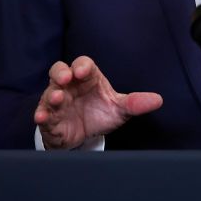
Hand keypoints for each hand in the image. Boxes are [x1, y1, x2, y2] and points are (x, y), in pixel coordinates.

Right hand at [33, 56, 162, 149]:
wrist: (85, 136)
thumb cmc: (100, 113)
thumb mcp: (119, 108)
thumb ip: (135, 103)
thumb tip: (159, 100)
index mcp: (88, 78)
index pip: (84, 64)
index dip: (82, 66)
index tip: (83, 71)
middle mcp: (70, 86)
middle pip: (60, 71)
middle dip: (61, 73)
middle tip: (66, 78)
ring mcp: (57, 102)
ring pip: (50, 92)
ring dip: (51, 95)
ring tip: (56, 98)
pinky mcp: (50, 119)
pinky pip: (43, 114)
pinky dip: (42, 115)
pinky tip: (42, 118)